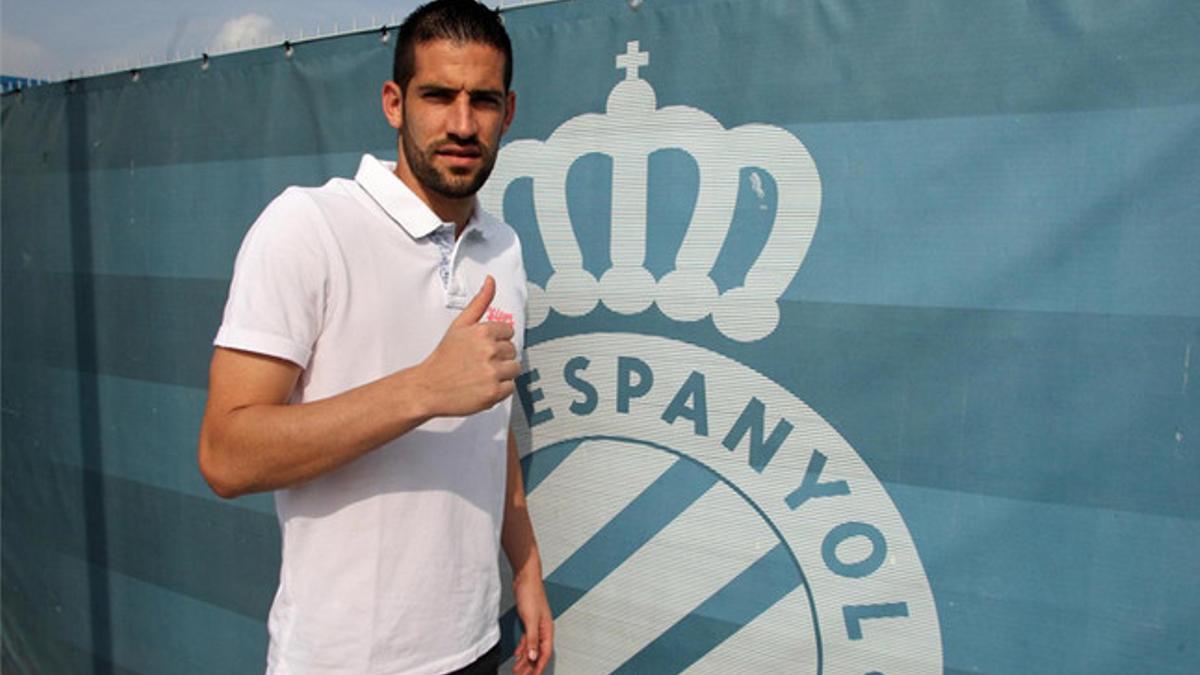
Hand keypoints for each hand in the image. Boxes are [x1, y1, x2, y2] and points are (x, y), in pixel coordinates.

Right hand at [417, 275, 519, 416]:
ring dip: (501, 373)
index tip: (482, 348)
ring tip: (481, 374)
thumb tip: (491, 280)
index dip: (496, 340)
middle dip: (499, 356)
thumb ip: (479, 302)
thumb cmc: (444, 357)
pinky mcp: (493, 392)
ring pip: (514, 369)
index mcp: (483, 331)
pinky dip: (499, 389)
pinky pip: (510, 387)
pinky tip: (482, 386)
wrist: (428, 387)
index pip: (508, 332)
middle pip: (512, 351)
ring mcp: (492, 372)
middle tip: (478, 363)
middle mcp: (489, 350)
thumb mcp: (459, 325)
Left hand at [512, 571, 552, 674]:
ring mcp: (536, 625)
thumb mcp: (530, 619)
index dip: (538, 667)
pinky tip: (518, 653)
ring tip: (517, 669)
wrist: (526, 577)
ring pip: (532, 647)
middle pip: (538, 653)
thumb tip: (532, 655)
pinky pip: (527, 639)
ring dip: (525, 659)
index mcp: (547, 629)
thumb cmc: (531, 593)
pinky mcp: (529, 620)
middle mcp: (543, 629)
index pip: (545, 654)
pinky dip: (522, 648)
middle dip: (530, 666)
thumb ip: (531, 638)